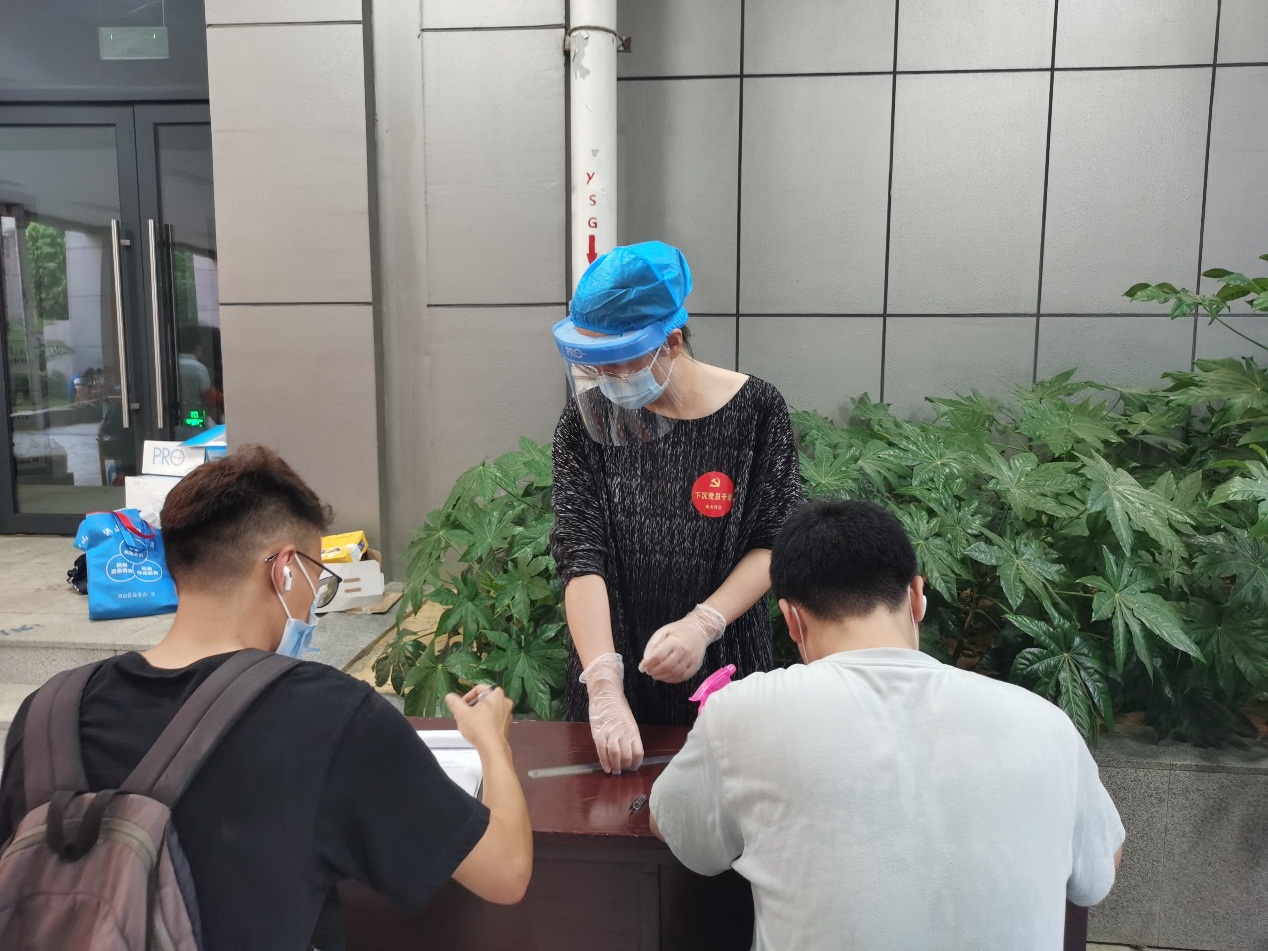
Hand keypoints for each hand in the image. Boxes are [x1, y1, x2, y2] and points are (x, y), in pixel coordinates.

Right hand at [446, 685, 511, 750]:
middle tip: (464, 715)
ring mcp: (507, 713)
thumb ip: (454, 702)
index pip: (478, 689)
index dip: (466, 697)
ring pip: (489, 708)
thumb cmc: (478, 728)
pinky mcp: (507, 724)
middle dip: (472, 706)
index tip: (461, 707)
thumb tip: (449, 696)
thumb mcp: (461, 713)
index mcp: (496, 694)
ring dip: (478, 713)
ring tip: (470, 722)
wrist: (492, 747)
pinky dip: (486, 720)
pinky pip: (494, 718)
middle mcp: (505, 701)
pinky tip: (478, 729)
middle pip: (484, 699)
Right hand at [579, 654, 643, 773]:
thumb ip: (630, 736)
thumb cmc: (618, 708)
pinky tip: (606, 768)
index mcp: (633, 731)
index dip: (636, 763)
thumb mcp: (628, 722)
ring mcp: (610, 733)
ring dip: (616, 766)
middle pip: (627, 756)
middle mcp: (623, 733)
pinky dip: (605, 762)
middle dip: (626, 767)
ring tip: (615, 771)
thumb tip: (631, 752)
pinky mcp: (599, 733)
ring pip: (615, 755)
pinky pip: (602, 751)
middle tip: (623, 770)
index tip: (633, 767)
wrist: (606, 694)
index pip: (639, 752)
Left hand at [639, 603, 726, 682]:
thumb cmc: (678, 630)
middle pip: (666, 666)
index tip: (641, 667)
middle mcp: (683, 651)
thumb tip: (646, 659)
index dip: (648, 664)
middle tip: (648, 672)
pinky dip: (673, 680)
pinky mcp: (696, 665)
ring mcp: (691, 659)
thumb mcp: (663, 631)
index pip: (658, 656)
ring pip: (675, 673)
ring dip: (662, 677)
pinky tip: (667, 677)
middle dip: (654, 671)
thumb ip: (653, 644)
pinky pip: (683, 677)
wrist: (699, 630)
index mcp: (674, 641)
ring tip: (656, 675)